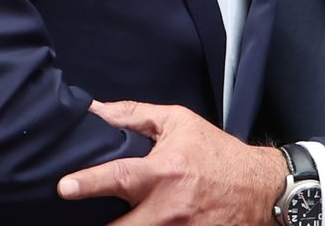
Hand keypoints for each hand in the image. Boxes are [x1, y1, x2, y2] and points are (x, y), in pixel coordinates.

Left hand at [57, 100, 285, 224]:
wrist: (260, 189)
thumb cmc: (216, 153)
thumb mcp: (179, 123)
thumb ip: (134, 116)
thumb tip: (95, 110)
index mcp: (163, 172)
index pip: (118, 178)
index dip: (87, 183)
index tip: (63, 188)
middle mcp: (169, 208)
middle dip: (100, 225)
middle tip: (84, 218)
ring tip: (110, 220)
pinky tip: (139, 223)